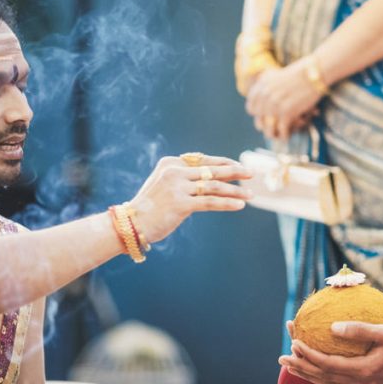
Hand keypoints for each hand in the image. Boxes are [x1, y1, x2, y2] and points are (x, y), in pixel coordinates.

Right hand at [127, 155, 252, 244]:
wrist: (131, 223)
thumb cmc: (150, 207)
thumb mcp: (165, 185)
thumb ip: (184, 179)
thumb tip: (211, 178)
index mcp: (171, 163)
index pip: (203, 160)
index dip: (223, 163)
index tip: (239, 166)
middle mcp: (174, 172)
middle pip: (212, 170)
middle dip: (234, 172)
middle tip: (251, 174)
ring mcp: (177, 187)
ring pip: (214, 186)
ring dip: (235, 190)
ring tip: (251, 194)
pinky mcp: (180, 203)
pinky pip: (209, 202)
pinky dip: (227, 203)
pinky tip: (240, 205)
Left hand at [246, 58, 325, 140]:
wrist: (314, 73)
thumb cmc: (299, 75)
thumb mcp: (275, 77)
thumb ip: (265, 88)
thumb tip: (263, 107)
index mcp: (260, 86)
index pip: (251, 109)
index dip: (259, 115)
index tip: (266, 117)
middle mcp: (265, 96)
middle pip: (259, 121)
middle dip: (267, 126)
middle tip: (276, 127)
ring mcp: (275, 104)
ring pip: (268, 129)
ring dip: (274, 135)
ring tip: (280, 136)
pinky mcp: (287, 112)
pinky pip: (282, 130)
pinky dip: (285, 136)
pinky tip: (287, 136)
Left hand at [278, 321, 382, 383]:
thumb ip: (359, 330)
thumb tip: (332, 328)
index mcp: (366, 370)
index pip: (329, 365)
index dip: (309, 355)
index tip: (294, 342)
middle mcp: (363, 381)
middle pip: (325, 377)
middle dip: (302, 367)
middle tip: (281, 357)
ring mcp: (367, 383)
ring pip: (331, 382)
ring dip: (310, 374)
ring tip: (291, 366)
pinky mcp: (370, 381)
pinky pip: (341, 382)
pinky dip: (325, 377)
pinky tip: (317, 371)